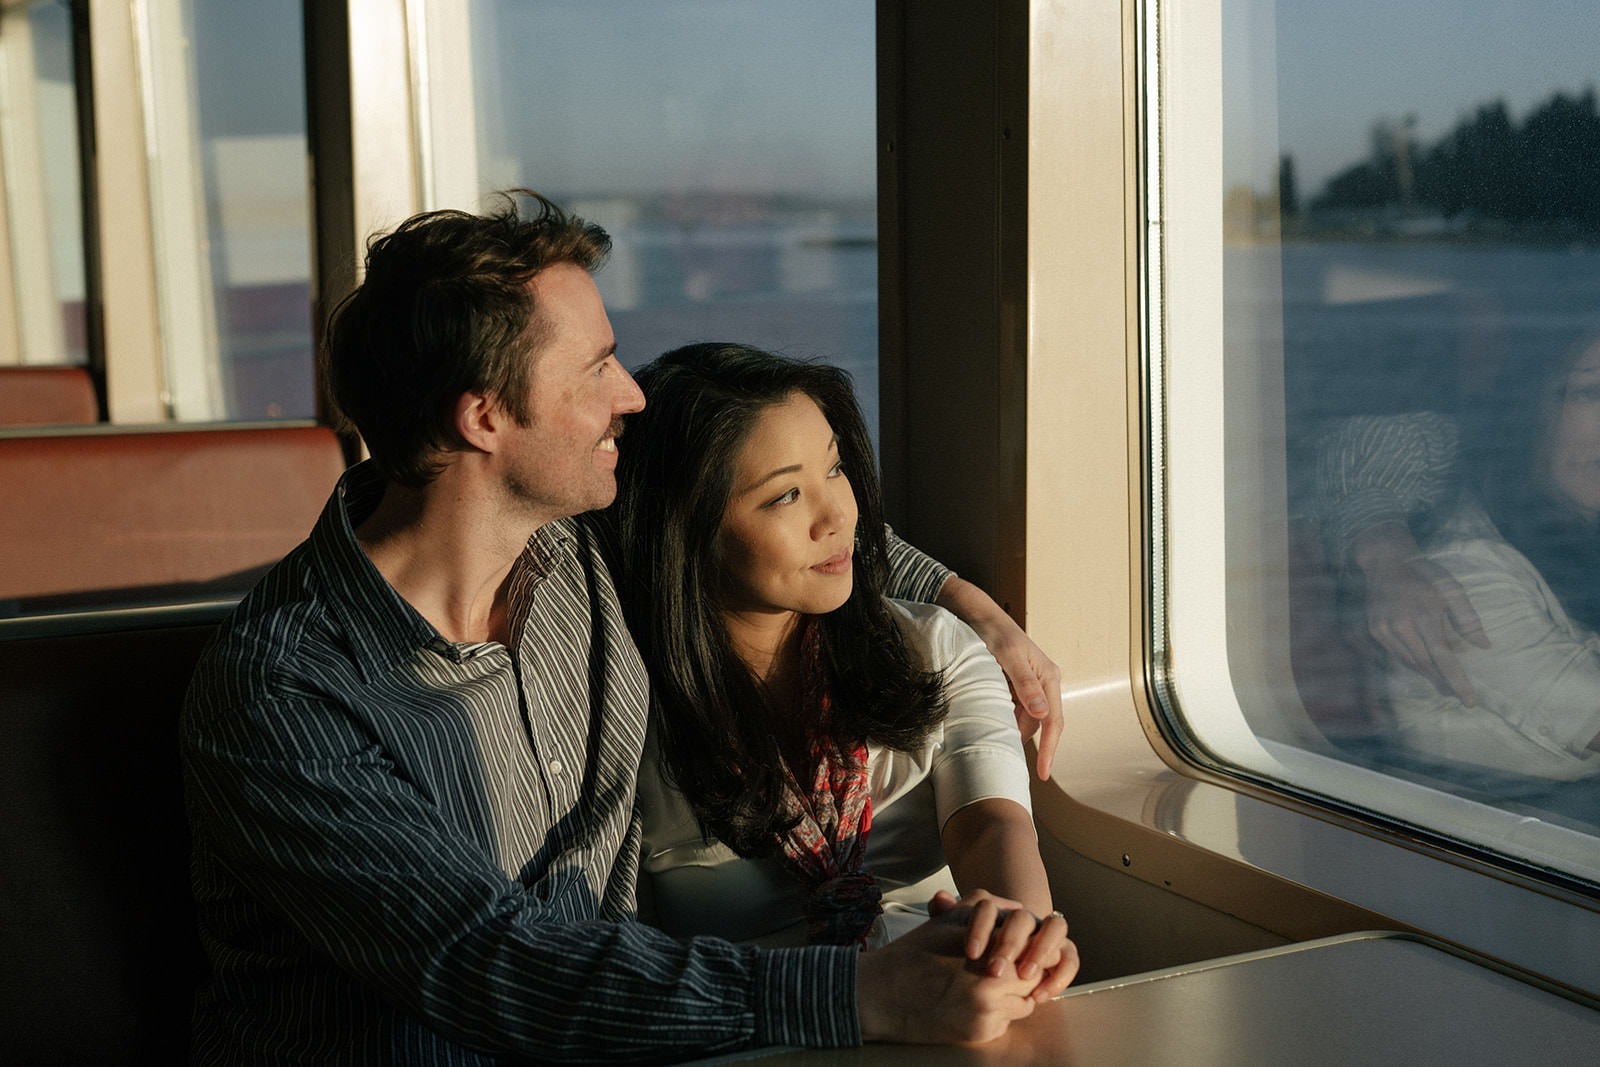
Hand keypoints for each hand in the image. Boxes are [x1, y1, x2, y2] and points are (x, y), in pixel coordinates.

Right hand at [856, 900, 1039, 1044]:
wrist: (882, 994)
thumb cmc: (914, 953)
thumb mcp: (949, 919)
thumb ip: (986, 906)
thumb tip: (1016, 907)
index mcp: (988, 943)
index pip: (1030, 944)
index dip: (1026, 948)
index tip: (1016, 951)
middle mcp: (993, 975)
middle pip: (1031, 975)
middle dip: (1021, 973)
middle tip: (1002, 972)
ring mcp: (989, 1006)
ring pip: (1024, 1002)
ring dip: (1012, 997)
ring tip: (986, 991)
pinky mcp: (982, 1031)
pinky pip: (1007, 1024)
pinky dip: (997, 1017)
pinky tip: (972, 1007)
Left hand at [931, 890, 1079, 1001]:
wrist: (999, 972)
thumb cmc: (979, 957)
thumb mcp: (958, 941)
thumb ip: (947, 918)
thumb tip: (940, 899)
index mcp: (996, 910)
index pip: (989, 907)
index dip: (981, 927)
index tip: (971, 953)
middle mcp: (1026, 918)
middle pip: (1022, 918)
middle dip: (1010, 943)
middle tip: (995, 969)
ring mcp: (1047, 934)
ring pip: (1055, 927)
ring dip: (1041, 950)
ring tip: (1025, 975)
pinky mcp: (1064, 955)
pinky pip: (1070, 959)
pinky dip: (1059, 976)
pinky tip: (1040, 994)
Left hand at [936, 577, 1064, 778]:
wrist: (977, 614)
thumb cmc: (994, 631)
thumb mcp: (1007, 656)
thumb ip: (1024, 684)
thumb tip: (1041, 714)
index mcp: (1048, 677)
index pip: (1054, 721)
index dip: (1050, 749)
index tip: (1043, 773)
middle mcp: (1043, 683)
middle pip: (1041, 724)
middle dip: (1031, 746)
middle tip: (1011, 767)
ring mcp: (1028, 685)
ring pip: (1025, 719)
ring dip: (1013, 732)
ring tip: (996, 750)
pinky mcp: (1013, 685)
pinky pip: (1013, 710)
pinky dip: (1004, 721)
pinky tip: (991, 730)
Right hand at [1355, 527, 1488, 704]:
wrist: (1385, 561)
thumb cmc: (1425, 574)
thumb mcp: (1452, 589)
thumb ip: (1468, 618)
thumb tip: (1484, 645)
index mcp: (1423, 614)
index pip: (1443, 656)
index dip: (1458, 680)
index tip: (1470, 701)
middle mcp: (1400, 625)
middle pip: (1426, 664)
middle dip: (1444, 682)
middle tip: (1459, 695)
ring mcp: (1384, 629)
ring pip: (1410, 662)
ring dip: (1428, 674)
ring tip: (1444, 683)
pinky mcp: (1374, 630)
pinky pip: (1397, 655)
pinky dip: (1413, 663)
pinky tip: (1424, 665)